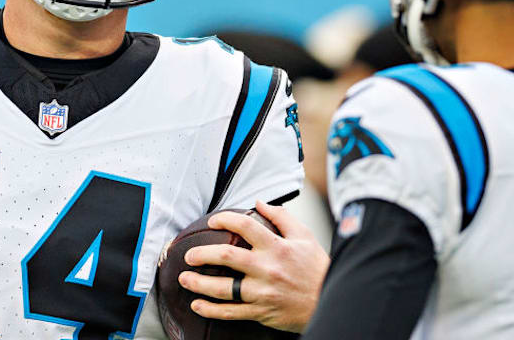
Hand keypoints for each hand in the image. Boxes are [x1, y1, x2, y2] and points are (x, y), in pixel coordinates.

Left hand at [178, 201, 329, 332]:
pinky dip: (211, 310)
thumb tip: (259, 202)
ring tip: (184, 278)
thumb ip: (281, 217)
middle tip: (189, 254)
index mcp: (277, 247)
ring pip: (223, 288)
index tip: (213, 220)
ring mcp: (262, 292)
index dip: (225, 220)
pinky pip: (230, 313)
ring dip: (199, 283)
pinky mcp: (261, 312)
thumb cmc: (316, 267)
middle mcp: (267, 268)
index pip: (245, 226)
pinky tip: (197, 305)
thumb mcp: (304, 236)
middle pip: (226, 256)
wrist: (329, 300)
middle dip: (202, 253)